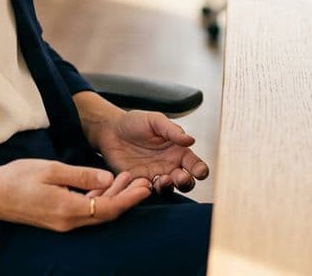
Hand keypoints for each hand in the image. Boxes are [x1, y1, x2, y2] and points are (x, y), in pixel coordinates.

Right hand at [0, 159, 151, 231]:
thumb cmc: (17, 178)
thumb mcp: (52, 170)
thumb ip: (82, 174)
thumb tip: (109, 177)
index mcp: (68, 209)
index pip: (108, 207)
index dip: (129, 198)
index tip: (145, 186)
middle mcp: (68, 221)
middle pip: (106, 213)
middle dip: (127, 198)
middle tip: (143, 181)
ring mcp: (62, 222)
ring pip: (96, 212)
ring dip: (113, 196)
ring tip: (128, 179)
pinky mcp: (57, 218)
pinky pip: (84, 211)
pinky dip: (97, 198)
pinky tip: (104, 184)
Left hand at [91, 110, 209, 193]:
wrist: (110, 130)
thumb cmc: (134, 122)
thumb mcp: (155, 121)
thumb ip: (172, 130)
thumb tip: (191, 140)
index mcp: (178, 151)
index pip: (195, 165)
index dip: (200, 170)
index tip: (199, 171)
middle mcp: (169, 166)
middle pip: (186, 182)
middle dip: (186, 183)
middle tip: (180, 177)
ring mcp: (154, 176)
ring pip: (169, 190)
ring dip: (169, 187)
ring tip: (164, 179)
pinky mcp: (138, 182)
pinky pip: (147, 191)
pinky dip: (149, 189)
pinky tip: (145, 181)